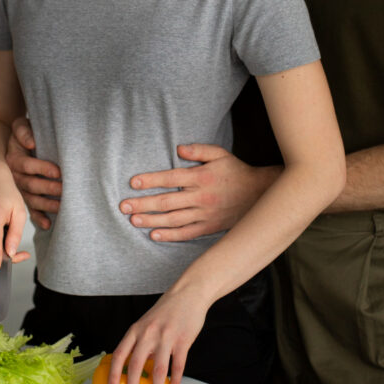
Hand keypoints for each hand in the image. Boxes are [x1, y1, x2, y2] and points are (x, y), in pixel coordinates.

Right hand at [5, 116, 61, 229]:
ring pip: (31, 199)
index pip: (27, 165)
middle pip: (31, 184)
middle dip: (49, 188)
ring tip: (62, 207)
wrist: (13, 142)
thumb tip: (31, 142)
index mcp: (13, 159)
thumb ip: (23, 131)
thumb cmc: (22, 133)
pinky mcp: (24, 197)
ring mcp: (19, 189)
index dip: (43, 168)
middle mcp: (14, 176)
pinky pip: (30, 209)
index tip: (58, 171)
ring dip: (47, 205)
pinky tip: (47, 224)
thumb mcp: (20, 126)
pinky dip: (38, 218)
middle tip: (65, 190)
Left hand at [107, 285, 208, 383]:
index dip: (113, 375)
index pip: (119, 355)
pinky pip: (178, 365)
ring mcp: (166, 337)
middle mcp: (148, 334)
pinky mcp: (183, 340)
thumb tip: (136, 367)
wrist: (188, 293)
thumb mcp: (147, 323)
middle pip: (136, 365)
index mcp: (136, 329)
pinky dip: (175, 380)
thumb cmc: (167, 309)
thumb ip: (141, 342)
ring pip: (158, 370)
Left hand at [119, 144, 275, 240]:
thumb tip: (178, 148)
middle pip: (167, 201)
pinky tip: (154, 234)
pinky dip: (170, 235)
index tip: (133, 182)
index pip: (171, 178)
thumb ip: (199, 150)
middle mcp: (201, 197)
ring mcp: (204, 214)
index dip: (151, 180)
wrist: (259, 194)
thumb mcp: (220, 154)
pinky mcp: (209, 227)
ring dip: (151, 220)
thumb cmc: (235, 172)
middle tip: (124, 206)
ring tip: (133, 220)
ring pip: (173, 219)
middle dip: (143, 204)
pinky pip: (186, 233)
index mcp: (201, 177)